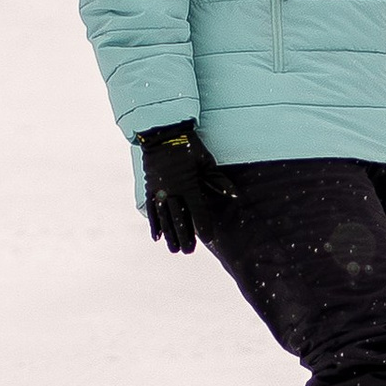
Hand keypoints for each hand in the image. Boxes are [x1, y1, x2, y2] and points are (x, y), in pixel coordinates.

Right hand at [142, 120, 210, 253]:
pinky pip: (152, 210)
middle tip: (189, 252)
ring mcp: (160, 191)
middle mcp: (173, 191)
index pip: (198, 211)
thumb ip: (218, 181)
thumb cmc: (189, 146)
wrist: (162, 133)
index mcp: (189, 185)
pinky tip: (157, 237)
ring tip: (174, 250)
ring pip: (165, 218)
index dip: (203, 226)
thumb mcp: (206, 161)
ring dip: (170, 235)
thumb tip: (234, 195)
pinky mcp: (150, 188)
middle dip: (185, 237)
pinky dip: (154, 224)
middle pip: (179, 219)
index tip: (209, 239)